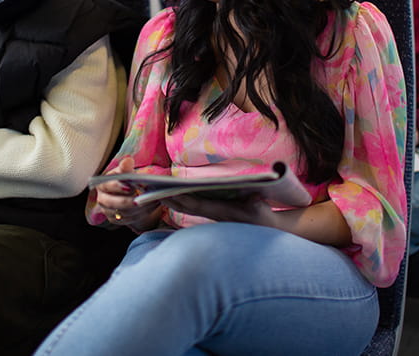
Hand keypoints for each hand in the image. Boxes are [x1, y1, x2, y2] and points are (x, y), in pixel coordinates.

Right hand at [96, 157, 162, 231]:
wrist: (129, 194)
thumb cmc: (126, 180)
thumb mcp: (125, 171)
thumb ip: (126, 167)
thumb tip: (128, 161)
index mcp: (102, 184)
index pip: (107, 185)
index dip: (118, 187)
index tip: (130, 188)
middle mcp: (102, 199)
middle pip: (112, 203)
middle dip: (128, 202)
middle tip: (141, 200)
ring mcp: (108, 211)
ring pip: (122, 213)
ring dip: (138, 209)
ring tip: (151, 201)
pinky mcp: (116, 220)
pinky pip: (128, 220)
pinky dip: (141, 214)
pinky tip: (150, 207)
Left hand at [162, 192, 277, 227]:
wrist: (268, 229)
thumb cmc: (264, 217)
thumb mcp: (262, 209)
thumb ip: (257, 202)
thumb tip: (255, 195)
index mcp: (220, 212)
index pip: (195, 204)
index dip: (180, 198)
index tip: (165, 192)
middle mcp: (212, 215)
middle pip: (185, 206)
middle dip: (169, 198)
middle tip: (150, 190)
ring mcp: (212, 216)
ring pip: (187, 207)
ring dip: (171, 200)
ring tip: (155, 190)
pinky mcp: (214, 215)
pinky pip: (193, 207)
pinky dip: (181, 201)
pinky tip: (170, 194)